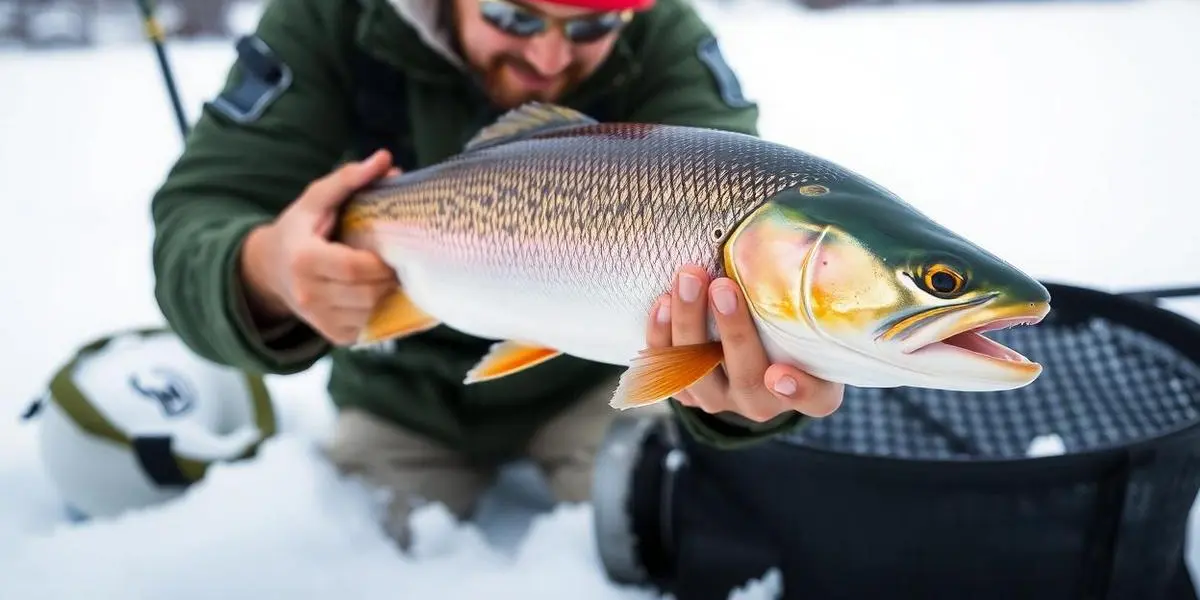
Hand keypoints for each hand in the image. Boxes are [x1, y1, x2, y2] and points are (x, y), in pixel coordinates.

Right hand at [240, 149, 400, 344]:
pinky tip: (371, 292)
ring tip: (381, 275)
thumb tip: (385, 158)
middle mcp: (308, 294)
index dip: (381, 262)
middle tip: (393, 261)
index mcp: (304, 260)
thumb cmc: (299, 230)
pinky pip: (368, 326)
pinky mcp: (332, 336)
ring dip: (384, 294)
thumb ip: (349, 179)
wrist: (269, 270)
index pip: (355, 268)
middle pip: (368, 293)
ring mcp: (319, 319)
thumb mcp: (316, 200)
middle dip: (388, 277)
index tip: (391, 249)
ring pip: (371, 311)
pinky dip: (377, 310)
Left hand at [646, 265, 843, 422]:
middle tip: (722, 287)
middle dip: (732, 331)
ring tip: (687, 281)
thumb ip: (802, 300)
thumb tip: (782, 245)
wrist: (750, 348)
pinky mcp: (688, 394)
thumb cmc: (790, 325)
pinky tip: (662, 303)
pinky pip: (666, 371)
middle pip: (747, 378)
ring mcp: (722, 401)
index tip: (778, 373)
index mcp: (810, 392)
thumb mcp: (808, 319)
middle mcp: (763, 403)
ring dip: (689, 325)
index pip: (814, 398)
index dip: (798, 389)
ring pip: (698, 375)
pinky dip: (660, 336)